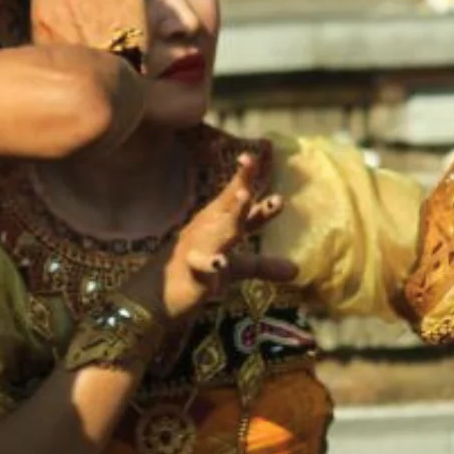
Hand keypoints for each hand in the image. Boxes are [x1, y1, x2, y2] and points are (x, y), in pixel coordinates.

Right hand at [128, 153, 295, 324]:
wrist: (156, 298)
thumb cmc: (196, 275)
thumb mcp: (235, 269)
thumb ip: (263, 265)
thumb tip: (297, 270)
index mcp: (218, 223)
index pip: (235, 197)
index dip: (245, 177)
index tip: (252, 156)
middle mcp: (208, 229)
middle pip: (229, 205)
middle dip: (242, 184)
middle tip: (251, 161)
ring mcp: (198, 247)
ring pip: (219, 229)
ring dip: (234, 214)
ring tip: (247, 198)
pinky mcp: (191, 270)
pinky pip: (202, 265)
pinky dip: (211, 263)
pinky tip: (220, 263)